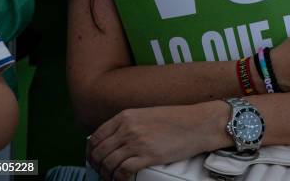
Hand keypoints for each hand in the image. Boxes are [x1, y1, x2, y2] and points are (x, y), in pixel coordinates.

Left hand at [86, 101, 230, 180]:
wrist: (198, 123)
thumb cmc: (177, 119)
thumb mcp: (147, 115)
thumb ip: (129, 124)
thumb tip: (115, 140)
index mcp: (126, 116)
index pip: (97, 136)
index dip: (91, 151)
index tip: (93, 159)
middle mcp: (128, 128)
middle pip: (99, 151)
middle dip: (96, 165)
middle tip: (101, 171)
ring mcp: (137, 142)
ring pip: (108, 163)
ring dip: (106, 174)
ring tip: (111, 178)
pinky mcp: (147, 156)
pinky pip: (123, 171)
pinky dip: (118, 179)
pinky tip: (121, 180)